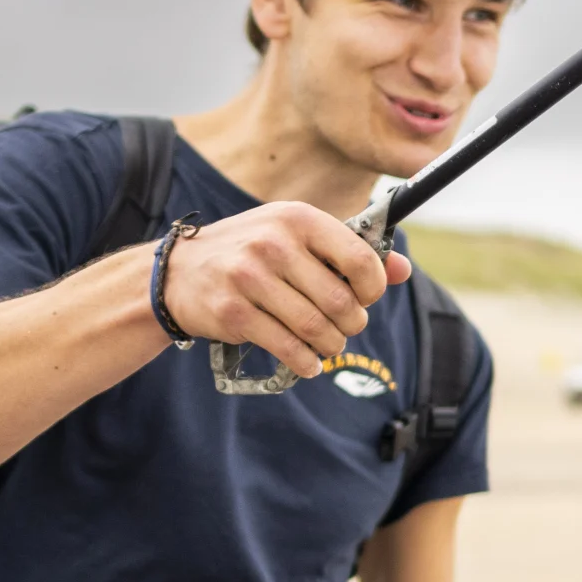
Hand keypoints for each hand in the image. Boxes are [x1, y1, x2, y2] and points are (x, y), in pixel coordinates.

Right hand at [162, 202, 402, 372]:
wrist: (179, 272)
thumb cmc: (252, 253)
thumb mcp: (296, 237)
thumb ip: (349, 251)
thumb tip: (403, 270)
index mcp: (298, 218)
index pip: (360, 258)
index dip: (375, 288)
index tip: (366, 297)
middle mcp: (274, 243)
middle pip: (341, 301)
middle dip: (352, 324)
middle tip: (346, 327)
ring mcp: (250, 278)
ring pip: (317, 328)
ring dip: (331, 345)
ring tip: (327, 344)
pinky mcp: (233, 312)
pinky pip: (289, 348)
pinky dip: (307, 362)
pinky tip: (308, 361)